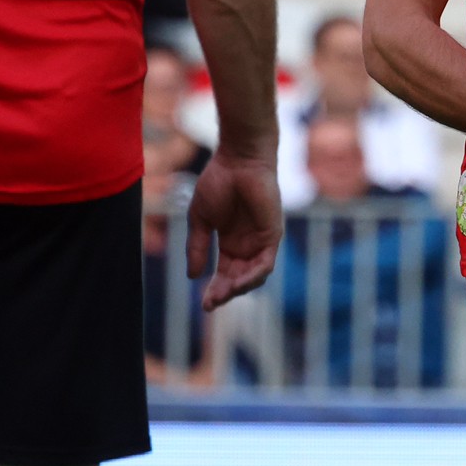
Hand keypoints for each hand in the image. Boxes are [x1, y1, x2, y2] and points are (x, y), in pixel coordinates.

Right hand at [186, 149, 282, 311]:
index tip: (203, 305)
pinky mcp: (273, 234)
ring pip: (254, 276)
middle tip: (210, 304)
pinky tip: (237, 283)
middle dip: (224, 293)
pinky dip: (252, 276)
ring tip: (222, 296)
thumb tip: (193, 276)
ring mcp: (261, 240)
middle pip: (238, 279)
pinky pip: (265, 263)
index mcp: (231, 242)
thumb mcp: (200, 220)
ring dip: (238, 288)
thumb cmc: (219, 182)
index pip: (224, 273)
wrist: (237, 160)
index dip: (214, 290)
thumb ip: (197, 247)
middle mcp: (247, 244)